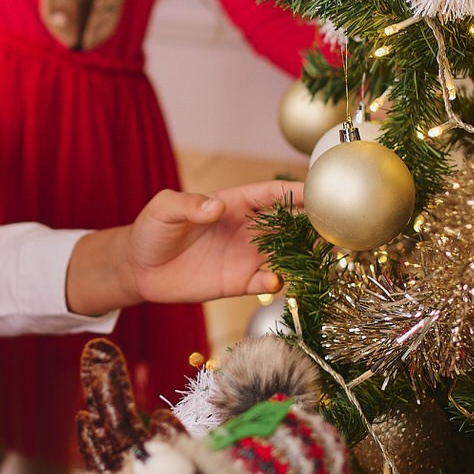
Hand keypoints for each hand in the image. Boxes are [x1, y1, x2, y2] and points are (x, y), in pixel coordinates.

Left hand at [63, 179, 302, 315]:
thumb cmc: (152, 229)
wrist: (139, 268)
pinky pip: (266, 282)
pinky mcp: (239, 282)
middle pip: (290, 223)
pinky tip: (274, 280)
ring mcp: (246, 256)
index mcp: (235, 203)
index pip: (273, 193)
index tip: (321, 191)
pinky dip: (275, 282)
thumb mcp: (164, 208)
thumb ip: (189, 204)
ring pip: (287, 253)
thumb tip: (217, 208)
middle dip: (314, 223)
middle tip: (335, 226)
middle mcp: (248, 229)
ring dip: (305, 254)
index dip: (298, 191)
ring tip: (321, 254)